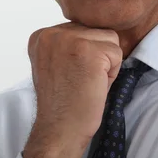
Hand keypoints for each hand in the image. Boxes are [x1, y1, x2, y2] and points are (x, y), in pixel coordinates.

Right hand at [22, 23, 123, 157]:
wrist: (60, 129)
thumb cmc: (63, 102)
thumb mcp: (55, 62)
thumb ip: (67, 42)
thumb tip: (96, 28)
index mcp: (41, 36)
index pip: (81, 28)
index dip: (84, 54)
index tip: (69, 74)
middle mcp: (51, 34)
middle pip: (96, 31)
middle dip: (97, 56)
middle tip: (80, 80)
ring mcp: (69, 40)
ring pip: (109, 39)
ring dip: (106, 63)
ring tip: (87, 81)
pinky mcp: (88, 51)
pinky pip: (117, 53)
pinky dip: (112, 73)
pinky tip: (94, 85)